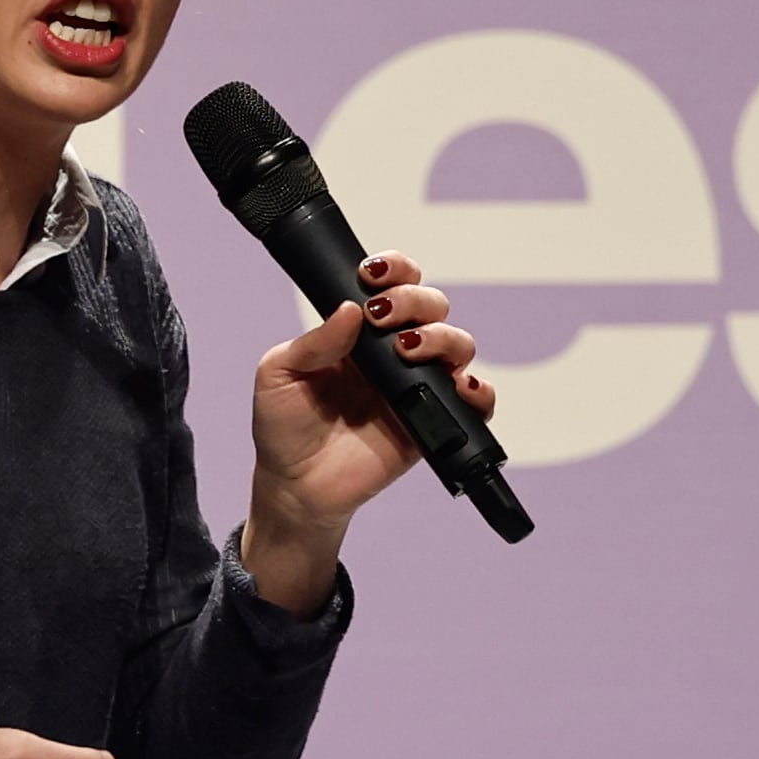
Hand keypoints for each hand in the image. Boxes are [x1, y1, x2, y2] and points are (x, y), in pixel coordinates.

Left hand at [240, 250, 492, 608]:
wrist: (295, 488)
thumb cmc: (284, 428)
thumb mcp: (280, 374)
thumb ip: (315, 341)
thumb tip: (351, 309)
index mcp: (360, 333)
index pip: (392, 285)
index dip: (395, 270)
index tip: (374, 276)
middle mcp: (395, 353)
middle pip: (432, 306)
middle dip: (415, 300)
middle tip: (382, 317)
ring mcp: (418, 386)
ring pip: (457, 344)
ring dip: (442, 337)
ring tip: (409, 351)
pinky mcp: (433, 423)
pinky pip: (474, 402)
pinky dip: (479, 390)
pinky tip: (460, 386)